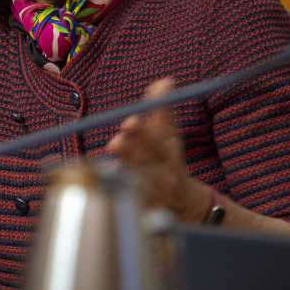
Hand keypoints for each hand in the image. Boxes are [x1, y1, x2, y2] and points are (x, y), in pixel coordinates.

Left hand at [107, 78, 207, 222]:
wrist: (183, 201)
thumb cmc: (169, 158)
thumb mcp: (169, 134)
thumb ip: (163, 109)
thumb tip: (166, 81)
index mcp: (170, 150)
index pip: (158, 138)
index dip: (144, 131)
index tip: (129, 122)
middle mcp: (165, 170)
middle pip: (147, 159)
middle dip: (131, 149)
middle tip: (115, 141)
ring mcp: (157, 192)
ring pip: (138, 179)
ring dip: (124, 167)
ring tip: (113, 151)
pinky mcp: (145, 208)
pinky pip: (131, 199)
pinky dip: (119, 190)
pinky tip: (107, 183)